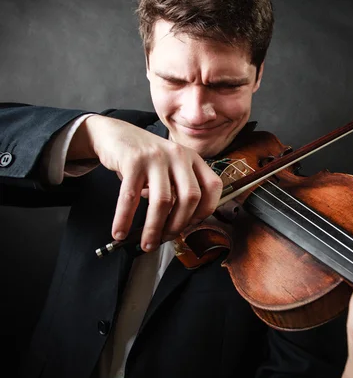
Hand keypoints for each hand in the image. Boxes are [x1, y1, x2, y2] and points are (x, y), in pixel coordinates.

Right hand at [70, 115, 222, 249]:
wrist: (115, 134)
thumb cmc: (146, 159)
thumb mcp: (170, 167)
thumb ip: (178, 190)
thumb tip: (176, 227)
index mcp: (193, 159)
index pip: (212, 187)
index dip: (204, 211)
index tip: (189, 226)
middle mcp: (179, 155)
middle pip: (190, 197)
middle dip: (178, 225)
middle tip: (165, 239)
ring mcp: (157, 156)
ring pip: (162, 201)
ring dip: (154, 228)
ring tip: (146, 243)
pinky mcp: (133, 160)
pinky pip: (130, 197)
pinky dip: (124, 219)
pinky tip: (120, 232)